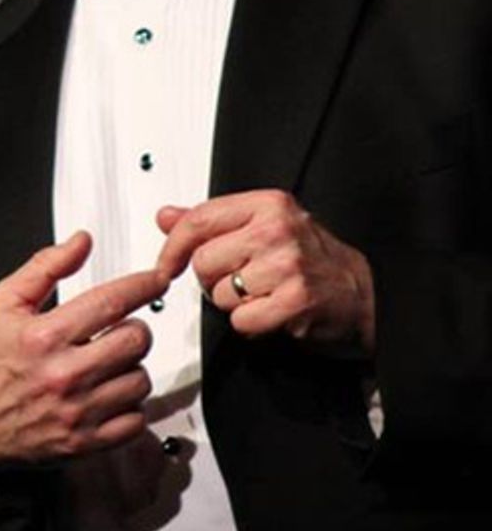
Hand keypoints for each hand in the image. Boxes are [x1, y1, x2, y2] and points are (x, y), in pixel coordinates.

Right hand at [0, 231, 166, 473]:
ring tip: (109, 365)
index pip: (111, 302)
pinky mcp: (86, 443)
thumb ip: (45, 266)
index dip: (143, 285)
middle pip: (136, 340)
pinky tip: (109, 395)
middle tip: (121, 330)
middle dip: (135, 328)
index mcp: (44, 336)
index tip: (156, 279)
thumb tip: (81, 242)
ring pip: (140, 379)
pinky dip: (130, 406)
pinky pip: (136, 420)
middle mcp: (63, 374)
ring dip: (132, 368)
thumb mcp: (4, 303)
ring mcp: (77, 412)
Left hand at [156, 192, 375, 350]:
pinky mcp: (294, 301)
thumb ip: (213, 221)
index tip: (167, 266)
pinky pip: (241, 321)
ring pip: (219, 294)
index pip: (198, 220)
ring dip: (235, 304)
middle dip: (213, 280)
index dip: (173, 248)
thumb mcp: (264, 225)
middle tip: (243, 282)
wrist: (365, 295)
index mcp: (268, 204)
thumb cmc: (313, 260)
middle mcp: (277, 230)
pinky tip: (273, 313)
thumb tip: (167, 216)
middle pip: (203, 262)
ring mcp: (287, 265)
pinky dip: (251, 326)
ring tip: (264, 296)